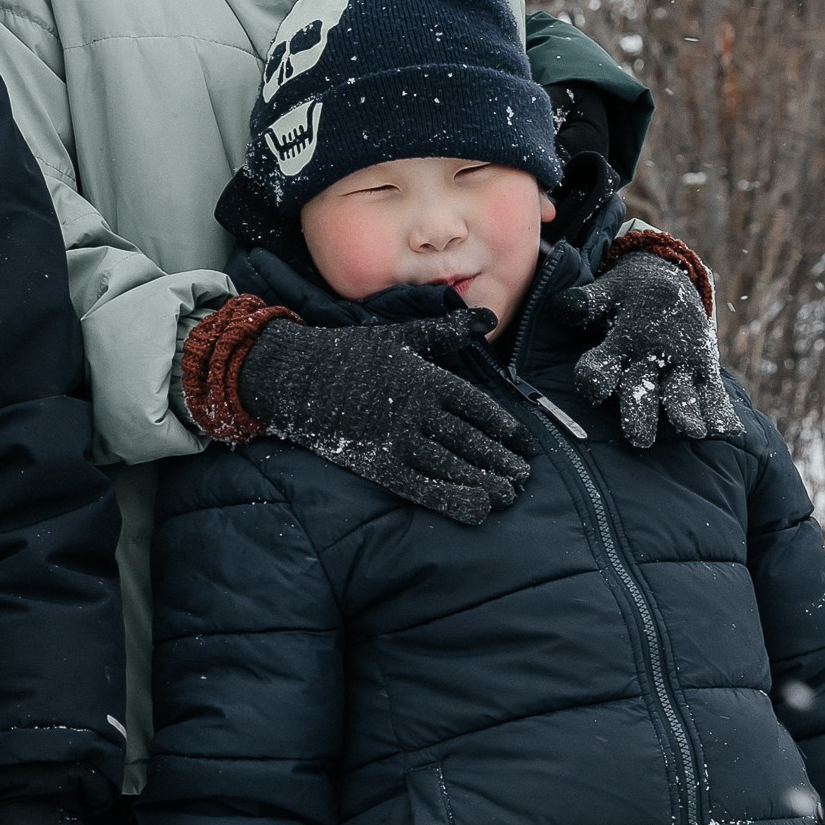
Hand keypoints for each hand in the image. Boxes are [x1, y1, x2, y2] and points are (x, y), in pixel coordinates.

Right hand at [235, 306, 529, 525]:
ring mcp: (395, 439)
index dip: (507, 431)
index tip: (527, 447)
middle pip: (470, 441)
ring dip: (484, 483)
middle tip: (524, 478)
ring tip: (508, 494)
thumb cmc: (353, 354)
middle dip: (501, 462)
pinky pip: (422, 486)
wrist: (297, 377)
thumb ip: (449, 330)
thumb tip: (488, 316)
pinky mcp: (376, 462)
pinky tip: (477, 509)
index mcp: (426, 379)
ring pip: (451, 467)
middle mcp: (415, 410)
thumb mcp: (404, 335)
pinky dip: (452, 499)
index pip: (479, 409)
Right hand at [567, 250, 741, 450]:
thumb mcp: (612, 289)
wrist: (664, 289)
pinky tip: (729, 428)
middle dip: (639, 416)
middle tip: (640, 439)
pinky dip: (719, 413)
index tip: (594, 388)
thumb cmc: (631, 291)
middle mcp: (642, 370)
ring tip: (693, 430)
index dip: (594, 379)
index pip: (597, 371)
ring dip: (683, 414)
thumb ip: (589, 300)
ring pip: (676, 398)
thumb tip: (567, 305)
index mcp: (614, 352)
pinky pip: (710, 396)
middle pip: (638, 396)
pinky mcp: (702, 372)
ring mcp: (674, 373)